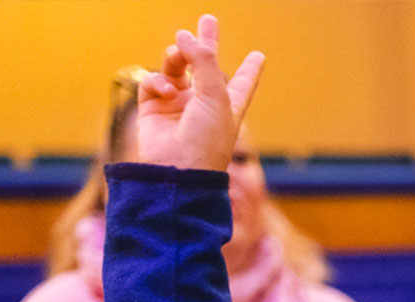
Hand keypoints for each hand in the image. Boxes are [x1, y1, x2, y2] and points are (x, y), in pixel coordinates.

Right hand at [133, 14, 264, 171]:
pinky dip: (158, 81)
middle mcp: (204, 102)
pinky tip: (167, 92)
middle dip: (206, 44)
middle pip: (206, 65)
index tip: (260, 56)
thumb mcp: (215, 96)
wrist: (177, 168)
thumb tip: (183, 34)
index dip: (251, 69)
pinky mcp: (154, 106)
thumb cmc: (206, 138)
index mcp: (229, 105)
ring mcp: (178, 103)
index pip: (243, 83)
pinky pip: (154, 81)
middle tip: (208, 20)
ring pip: (176, 66)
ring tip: (178, 57)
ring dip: (176, 57)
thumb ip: (204, 61)